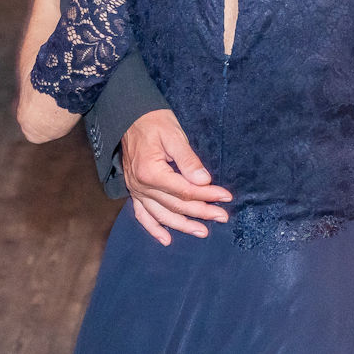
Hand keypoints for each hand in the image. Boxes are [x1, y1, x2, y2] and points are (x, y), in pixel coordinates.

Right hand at [121, 108, 231, 244]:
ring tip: (202, 232)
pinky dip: (153, 228)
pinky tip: (166, 239)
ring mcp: (136, 189)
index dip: (208, 195)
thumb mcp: (173, 134)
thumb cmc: (152, 120)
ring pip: (162, 215)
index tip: (226, 197)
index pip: (185, 190)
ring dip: (182, 226)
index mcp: (151, 172)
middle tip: (222, 216)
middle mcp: (141, 185)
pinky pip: (142, 215)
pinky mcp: (134, 189)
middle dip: (202, 212)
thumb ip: (188, 160)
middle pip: (176, 205)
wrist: (127, 115)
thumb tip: (204, 181)